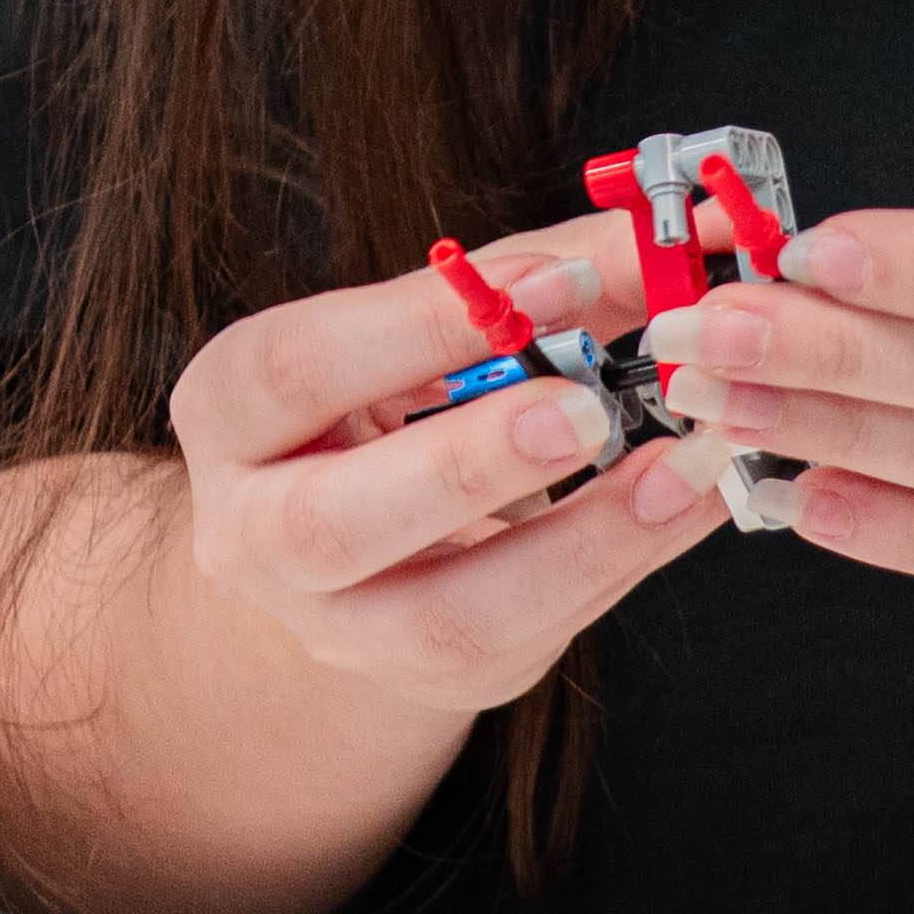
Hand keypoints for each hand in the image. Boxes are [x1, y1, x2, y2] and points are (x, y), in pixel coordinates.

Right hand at [164, 213, 714, 716]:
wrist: (354, 539)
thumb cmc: (392, 400)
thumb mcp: (426, 329)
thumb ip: (533, 280)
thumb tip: (675, 235)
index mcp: (230, 412)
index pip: (300, 367)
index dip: (424, 324)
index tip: (554, 280)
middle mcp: (254, 535)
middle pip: (331, 524)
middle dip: (467, 464)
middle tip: (585, 409)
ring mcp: (340, 627)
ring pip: (445, 622)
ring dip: (577, 544)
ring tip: (677, 474)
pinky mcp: (432, 678)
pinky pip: (529, 641)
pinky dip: (618, 568)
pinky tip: (683, 509)